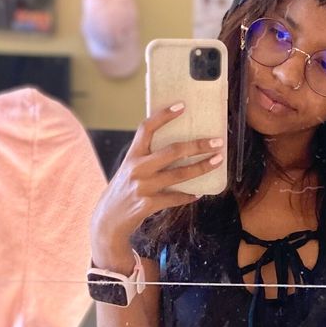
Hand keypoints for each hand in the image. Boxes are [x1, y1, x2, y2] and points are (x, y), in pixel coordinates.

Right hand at [90, 101, 223, 263]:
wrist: (108, 220)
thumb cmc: (124, 190)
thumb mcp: (129, 169)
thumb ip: (147, 158)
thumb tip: (180, 148)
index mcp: (132, 155)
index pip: (146, 128)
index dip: (164, 115)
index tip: (182, 106)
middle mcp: (137, 168)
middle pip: (173, 151)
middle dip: (198, 145)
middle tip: (217, 142)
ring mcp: (142, 187)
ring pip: (179, 175)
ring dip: (201, 168)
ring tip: (217, 162)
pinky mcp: (147, 205)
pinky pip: (174, 198)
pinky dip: (188, 196)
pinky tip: (199, 193)